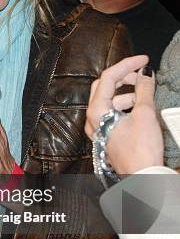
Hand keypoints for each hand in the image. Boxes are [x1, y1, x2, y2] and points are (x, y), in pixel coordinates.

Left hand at [85, 55, 163, 173]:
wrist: (142, 178)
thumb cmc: (140, 151)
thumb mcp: (145, 114)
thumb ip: (144, 90)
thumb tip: (145, 74)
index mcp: (96, 111)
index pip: (107, 77)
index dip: (127, 65)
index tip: (144, 60)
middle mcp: (92, 119)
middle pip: (104, 87)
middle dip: (124, 78)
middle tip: (142, 74)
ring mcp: (98, 129)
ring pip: (109, 101)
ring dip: (127, 93)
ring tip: (146, 93)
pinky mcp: (106, 136)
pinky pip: (112, 113)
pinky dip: (126, 106)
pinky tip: (140, 107)